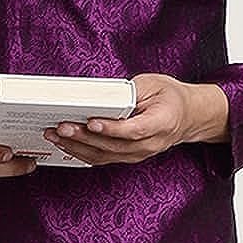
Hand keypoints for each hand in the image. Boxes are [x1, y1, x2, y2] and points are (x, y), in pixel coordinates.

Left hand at [41, 74, 229, 166]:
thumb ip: (130, 91)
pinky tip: (65, 144)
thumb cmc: (170, 97)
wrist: (187, 117)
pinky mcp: (128, 157)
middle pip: (113, 146)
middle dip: (83, 137)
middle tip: (60, 127)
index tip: (91, 122)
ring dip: (77, 147)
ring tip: (55, 135)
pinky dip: (82, 152)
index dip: (112, 128)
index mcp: (161, 123)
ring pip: (104, 156)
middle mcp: (150, 144)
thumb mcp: (154, 83)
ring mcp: (139, 154)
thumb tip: (102, 97)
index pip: (134, 130)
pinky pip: (103, 159)